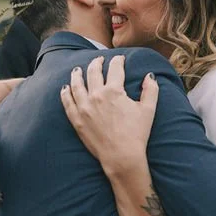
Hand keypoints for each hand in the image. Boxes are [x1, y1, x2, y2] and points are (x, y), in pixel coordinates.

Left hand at [60, 55, 159, 177]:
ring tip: (77, 69)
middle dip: (97, 63)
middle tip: (99, 59)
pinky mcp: (77, 120)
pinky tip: (65, 88)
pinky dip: (66, 93)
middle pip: (93, 72)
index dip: (118, 61)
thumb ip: (151, 90)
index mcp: (114, 91)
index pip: (115, 68)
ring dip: (77, 74)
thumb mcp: (148, 110)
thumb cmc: (137, 134)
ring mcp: (84, 107)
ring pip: (77, 84)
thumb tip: (150, 76)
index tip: (119, 59)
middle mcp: (96, 95)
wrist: (121, 156)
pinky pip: (68, 102)